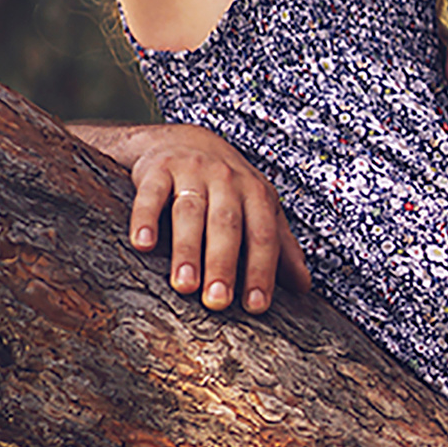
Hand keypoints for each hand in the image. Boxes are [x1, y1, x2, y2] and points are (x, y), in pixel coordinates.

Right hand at [73, 123, 309, 309]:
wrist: (185, 141)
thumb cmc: (228, 187)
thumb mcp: (260, 209)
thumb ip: (281, 247)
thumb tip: (304, 287)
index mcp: (256, 193)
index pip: (262, 235)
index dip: (261, 270)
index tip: (256, 305)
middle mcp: (226, 179)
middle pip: (226, 224)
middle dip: (223, 263)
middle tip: (217, 301)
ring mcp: (191, 171)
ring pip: (189, 212)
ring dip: (187, 249)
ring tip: (184, 285)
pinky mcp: (157, 169)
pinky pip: (151, 195)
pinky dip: (145, 218)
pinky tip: (143, 244)